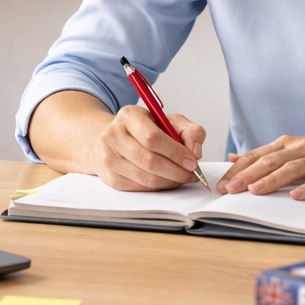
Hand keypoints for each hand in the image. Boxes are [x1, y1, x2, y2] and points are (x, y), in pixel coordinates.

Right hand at [85, 105, 205, 191]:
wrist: (115, 139)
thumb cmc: (145, 130)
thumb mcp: (170, 121)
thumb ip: (190, 131)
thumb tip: (195, 151)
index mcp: (129, 116)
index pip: (153, 138)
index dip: (175, 152)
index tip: (192, 161)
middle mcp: (113, 136)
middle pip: (149, 160)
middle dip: (176, 171)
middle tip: (191, 174)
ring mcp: (109, 158)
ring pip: (146, 178)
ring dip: (170, 181)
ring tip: (182, 177)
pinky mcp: (111, 178)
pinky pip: (141, 188)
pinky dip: (159, 186)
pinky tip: (167, 180)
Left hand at [218, 134, 304, 200]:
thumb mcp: (297, 150)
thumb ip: (268, 155)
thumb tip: (236, 159)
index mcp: (290, 144)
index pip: (259, 156)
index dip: (239, 170)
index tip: (221, 184)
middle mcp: (303, 148)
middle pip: (271, 162)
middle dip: (247, 176)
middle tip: (229, 190)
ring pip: (292, 169)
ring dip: (272, 180)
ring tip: (254, 191)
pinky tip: (296, 197)